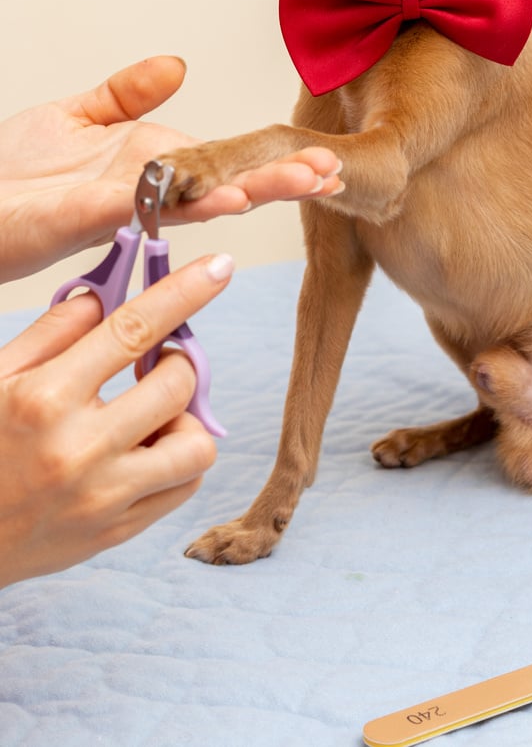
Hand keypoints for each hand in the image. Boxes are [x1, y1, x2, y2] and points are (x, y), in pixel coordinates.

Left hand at [0, 56, 342, 281]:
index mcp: (151, 165)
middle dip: (284, 178)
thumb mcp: (76, 115)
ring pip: (204, 198)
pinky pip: (154, 206)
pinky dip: (197, 201)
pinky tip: (235, 197)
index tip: (322, 157)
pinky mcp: (94, 214)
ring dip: (259, 190)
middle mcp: (148, 189)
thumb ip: (128, 93)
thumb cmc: (10, 171)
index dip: (272, 158)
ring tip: (311, 182)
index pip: (225, 160)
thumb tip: (177, 65)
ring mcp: (126, 204)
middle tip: (339, 172)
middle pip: (229, 181)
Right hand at [0, 252, 234, 587]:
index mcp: (44, 399)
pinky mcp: (116, 532)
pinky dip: (178, 461)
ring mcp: (102, 497)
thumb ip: (51, 333)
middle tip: (151, 365)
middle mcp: (80, 448)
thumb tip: (103, 294)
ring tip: (149, 417)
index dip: (184, 292)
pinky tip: (144, 451)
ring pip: (196, 443)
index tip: (219, 267)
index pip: (134, 330)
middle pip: (178, 383)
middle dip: (175, 362)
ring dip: (184, 419)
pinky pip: (185, 487)